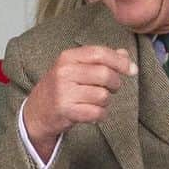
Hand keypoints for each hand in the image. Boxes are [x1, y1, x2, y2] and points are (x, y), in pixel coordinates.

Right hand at [22, 46, 137, 161]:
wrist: (36, 112)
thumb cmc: (60, 88)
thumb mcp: (75, 68)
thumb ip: (100, 60)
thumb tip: (125, 55)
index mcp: (68, 58)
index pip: (100, 53)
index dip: (120, 61)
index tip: (131, 69)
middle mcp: (64, 72)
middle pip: (105, 74)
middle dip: (115, 84)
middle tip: (111, 89)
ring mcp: (64, 92)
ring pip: (103, 96)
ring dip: (105, 101)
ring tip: (96, 102)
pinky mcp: (66, 111)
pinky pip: (96, 112)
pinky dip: (100, 115)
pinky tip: (93, 113)